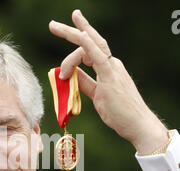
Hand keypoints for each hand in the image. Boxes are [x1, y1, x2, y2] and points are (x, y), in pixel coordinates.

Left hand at [49, 10, 168, 154]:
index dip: (71, 57)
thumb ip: (84, 84)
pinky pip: (99, 57)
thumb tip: (71, 76)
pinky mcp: (112, 77)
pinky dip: (88, 45)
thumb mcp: (97, 96)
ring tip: (54, 27)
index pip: (88, 53)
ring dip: (72, 34)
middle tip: (53, 24)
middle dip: (71, 31)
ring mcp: (113, 69)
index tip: (60, 73)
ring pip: (90, 46)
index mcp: (109, 69)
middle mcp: (112, 64)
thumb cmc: (119, 113)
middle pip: (90, 42)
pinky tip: (80, 35)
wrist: (137, 124)